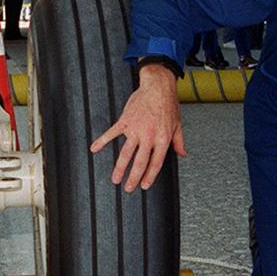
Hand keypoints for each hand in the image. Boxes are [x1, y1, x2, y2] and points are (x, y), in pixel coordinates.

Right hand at [89, 64, 185, 192]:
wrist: (157, 86)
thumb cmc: (168, 104)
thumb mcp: (177, 125)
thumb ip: (179, 142)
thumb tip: (183, 154)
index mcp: (162, 139)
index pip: (155, 163)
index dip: (149, 176)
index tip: (144, 185)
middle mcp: (149, 136)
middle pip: (139, 162)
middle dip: (133, 177)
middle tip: (128, 189)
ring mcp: (135, 129)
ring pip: (126, 153)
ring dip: (119, 168)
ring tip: (115, 179)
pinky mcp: (125, 121)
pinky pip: (112, 133)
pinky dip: (102, 141)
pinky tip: (94, 149)